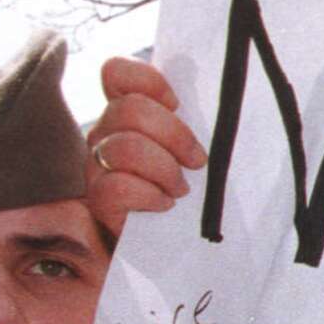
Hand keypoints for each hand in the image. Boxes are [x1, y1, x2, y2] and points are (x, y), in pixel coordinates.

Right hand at [85, 57, 207, 236]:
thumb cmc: (194, 196)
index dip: (147, 80)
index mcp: (128, 114)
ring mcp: (98, 167)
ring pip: (125, 147)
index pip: (116, 73)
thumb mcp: (199, 152)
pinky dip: (150, 195)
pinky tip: (164, 205)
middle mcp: (106, 134)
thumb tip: (226, 96)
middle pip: (130, 109)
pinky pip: (118, 186)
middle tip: (196, 162)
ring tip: (180, 189)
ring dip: (164, 169)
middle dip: (174, 135)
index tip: (177, 104)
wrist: (177, 250)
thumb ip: (198, 122)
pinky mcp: (100, 201)